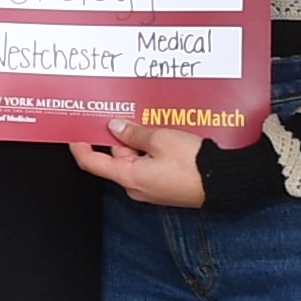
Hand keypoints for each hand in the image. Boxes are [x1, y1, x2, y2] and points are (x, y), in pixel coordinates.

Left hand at [70, 125, 212, 207]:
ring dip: (138, 140)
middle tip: (121, 113)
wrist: (225, 182)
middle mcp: (136, 186)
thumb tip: (115, 127)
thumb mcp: (161, 140)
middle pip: (116, 157)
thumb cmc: (194, 164)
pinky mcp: (165, 185)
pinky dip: (151, 149)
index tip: (75, 132)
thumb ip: (134, 133)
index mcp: (128, 177)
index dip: (81, 147)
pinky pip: (150, 164)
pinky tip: (162, 134)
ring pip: (135, 158)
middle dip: (118, 136)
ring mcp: (151, 187)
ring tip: (148, 120)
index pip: (92, 163)